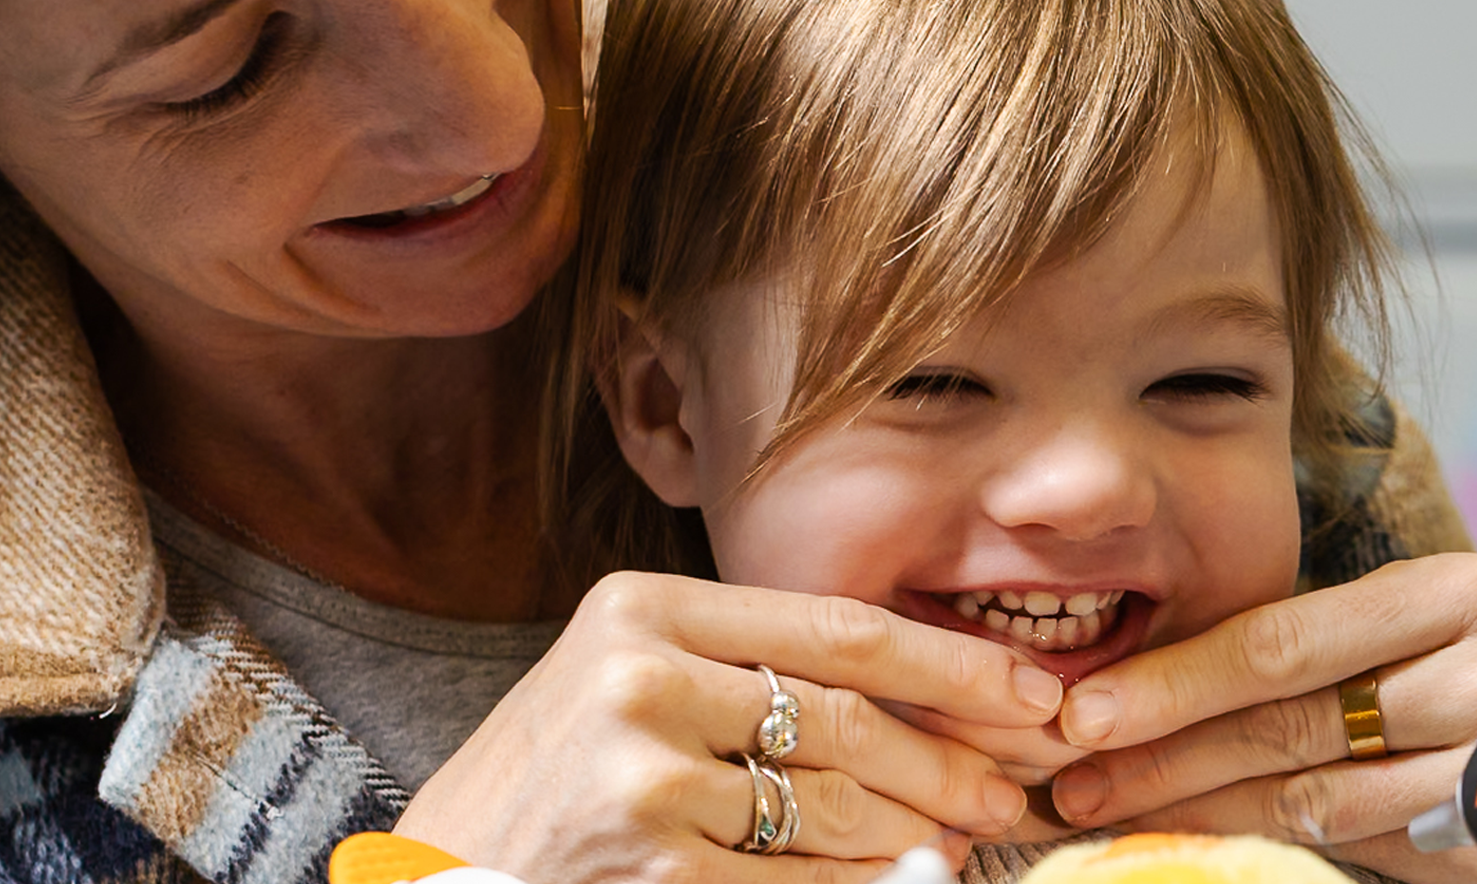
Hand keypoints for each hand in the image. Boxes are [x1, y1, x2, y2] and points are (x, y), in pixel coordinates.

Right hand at [396, 572, 1067, 882]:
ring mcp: (645, 783)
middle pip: (850, 721)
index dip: (953, 665)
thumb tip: (928, 703)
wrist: (444, 874)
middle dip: (955, 760)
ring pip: (837, 808)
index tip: (1031, 691)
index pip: (839, 629)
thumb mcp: (631, 685)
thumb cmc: (557, 780)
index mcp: (641, 611)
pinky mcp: (656, 873)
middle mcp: (641, 683)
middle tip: (1019, 786)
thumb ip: (753, 671)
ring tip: (970, 837)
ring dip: (923, 831)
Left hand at [1046, 553, 1476, 882]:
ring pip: (1307, 786)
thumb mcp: (1409, 653)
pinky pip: (1352, 837)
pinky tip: (1197, 837)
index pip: (1281, 637)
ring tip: (1105, 813)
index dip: (1172, 678)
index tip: (1083, 711)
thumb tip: (1145, 687)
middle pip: (1286, 712)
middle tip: (1070, 775)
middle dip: (1161, 747)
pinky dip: (1261, 838)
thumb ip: (1309, 661)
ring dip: (1192, 804)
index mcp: (1453, 590)